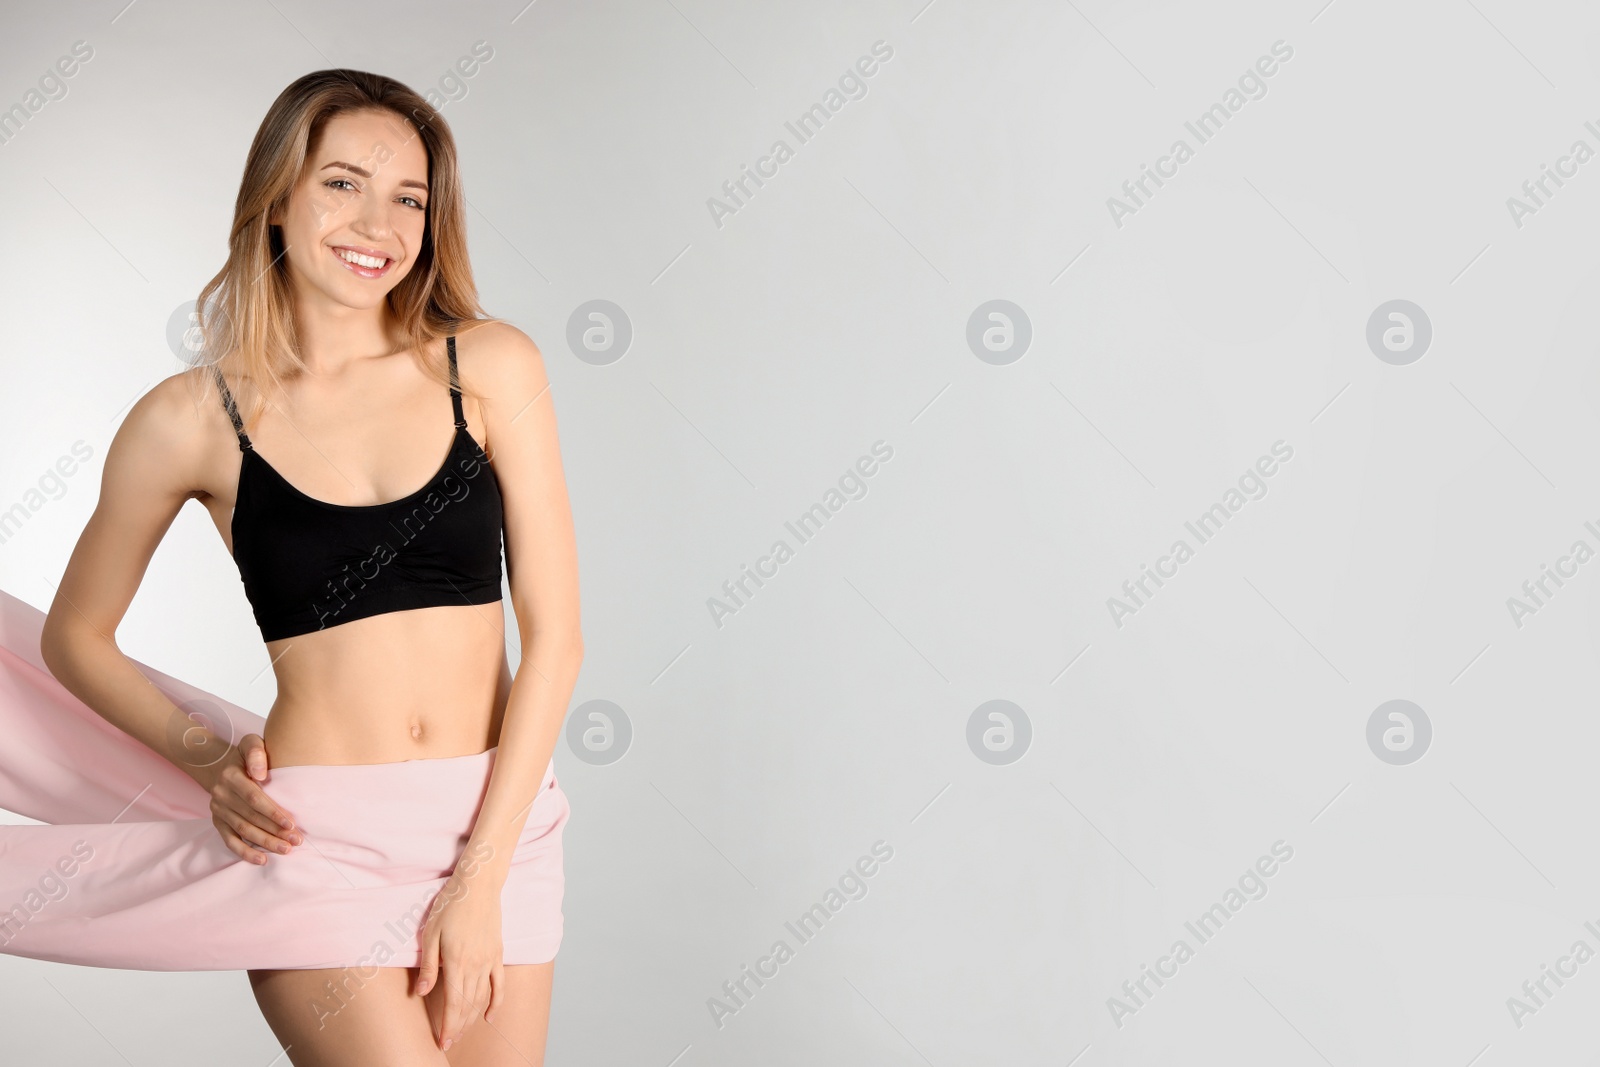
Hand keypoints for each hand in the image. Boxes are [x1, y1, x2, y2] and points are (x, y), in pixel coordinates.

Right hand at [202, 733, 301, 864]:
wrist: (219, 765)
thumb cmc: (245, 755)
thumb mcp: (250, 743)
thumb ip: (256, 752)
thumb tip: (261, 773)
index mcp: (231, 777)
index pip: (254, 798)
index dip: (272, 812)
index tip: (291, 823)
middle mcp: (221, 795)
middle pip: (251, 818)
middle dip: (275, 831)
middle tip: (297, 840)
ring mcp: (218, 811)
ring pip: (244, 831)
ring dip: (265, 843)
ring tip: (286, 850)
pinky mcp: (218, 822)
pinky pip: (230, 841)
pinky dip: (245, 852)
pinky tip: (263, 860)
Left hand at [415, 843, 503, 1050]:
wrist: (478, 885)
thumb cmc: (450, 905)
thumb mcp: (430, 934)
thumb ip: (428, 966)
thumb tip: (421, 992)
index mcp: (457, 961)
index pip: (453, 1003)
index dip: (448, 1025)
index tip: (442, 1041)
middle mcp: (476, 965)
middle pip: (468, 1005)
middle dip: (457, 1027)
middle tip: (448, 1041)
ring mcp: (489, 960)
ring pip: (482, 998)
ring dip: (471, 1019)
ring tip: (461, 1031)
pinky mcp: (498, 954)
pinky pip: (499, 984)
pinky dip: (496, 1003)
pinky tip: (489, 1017)